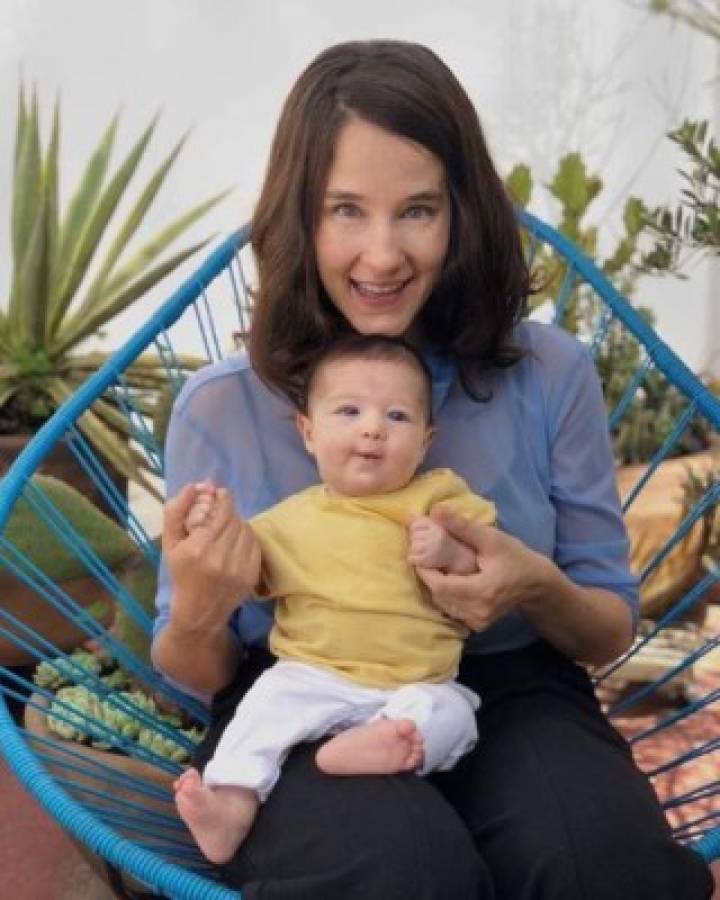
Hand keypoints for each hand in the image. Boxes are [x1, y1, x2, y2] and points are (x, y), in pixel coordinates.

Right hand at [162, 481, 260, 634]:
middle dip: (227, 512)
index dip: (223, 498)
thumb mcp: (170, 543)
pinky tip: (235, 542)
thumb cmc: (181, 574)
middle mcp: (220, 558)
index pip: (221, 512)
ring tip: (226, 529)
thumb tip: (195, 485)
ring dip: (238, 524)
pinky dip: (246, 538)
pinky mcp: (251, 575)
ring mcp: (239, 568)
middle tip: (220, 513)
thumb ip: (177, 511)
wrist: (198, 611)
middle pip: (234, 519)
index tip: (220, 494)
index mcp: (198, 548)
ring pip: (246, 530)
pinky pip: (255, 544)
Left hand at [408, 516, 446, 568]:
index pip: (414, 525)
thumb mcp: (433, 527)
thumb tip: (407, 513)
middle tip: (424, 546)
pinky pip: (411, 558)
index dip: (415, 531)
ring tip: (423, 552)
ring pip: (412, 547)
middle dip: (415, 541)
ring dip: (414, 551)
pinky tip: (421, 560)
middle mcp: (435, 536)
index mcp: (436, 526)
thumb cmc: (440, 540)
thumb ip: (420, 520)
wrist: (455, 557)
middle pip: (413, 536)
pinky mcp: (428, 560)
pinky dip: (413, 560)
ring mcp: (432, 548)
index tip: (422, 536)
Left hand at [414, 505, 547, 630]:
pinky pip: (452, 610)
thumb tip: (435, 510)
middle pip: (438, 596)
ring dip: (436, 586)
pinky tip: (449, 580)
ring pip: (443, 604)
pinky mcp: (477, 624)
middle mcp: (477, 612)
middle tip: (425, 557)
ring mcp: (477, 621)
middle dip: (428, 576)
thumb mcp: (491, 538)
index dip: (424, 570)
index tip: (418, 553)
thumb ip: (462, 526)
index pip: (440, 586)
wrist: (536, 584)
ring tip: (436, 566)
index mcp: (481, 592)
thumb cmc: (515, 557)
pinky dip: (446, 596)